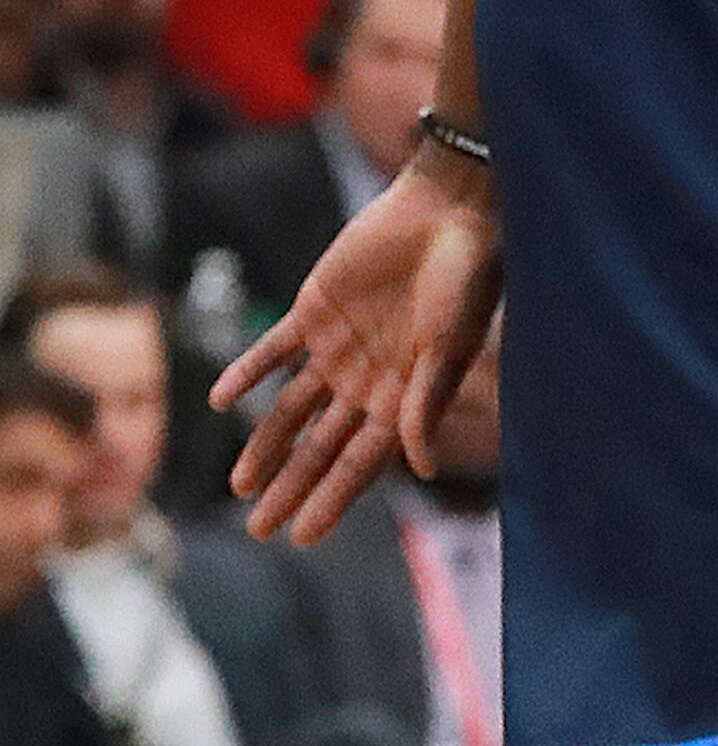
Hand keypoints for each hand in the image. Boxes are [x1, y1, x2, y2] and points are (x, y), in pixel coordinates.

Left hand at [218, 154, 503, 542]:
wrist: (449, 208)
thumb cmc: (467, 276)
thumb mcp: (450, 345)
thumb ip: (426, 404)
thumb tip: (422, 469)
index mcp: (406, 394)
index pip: (361, 461)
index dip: (332, 498)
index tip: (303, 536)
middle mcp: (369, 378)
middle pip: (321, 445)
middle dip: (293, 487)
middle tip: (260, 530)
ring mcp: (338, 346)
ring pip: (291, 409)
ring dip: (265, 444)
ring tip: (240, 486)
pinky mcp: (313, 310)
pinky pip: (272, 350)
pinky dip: (247, 372)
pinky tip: (221, 399)